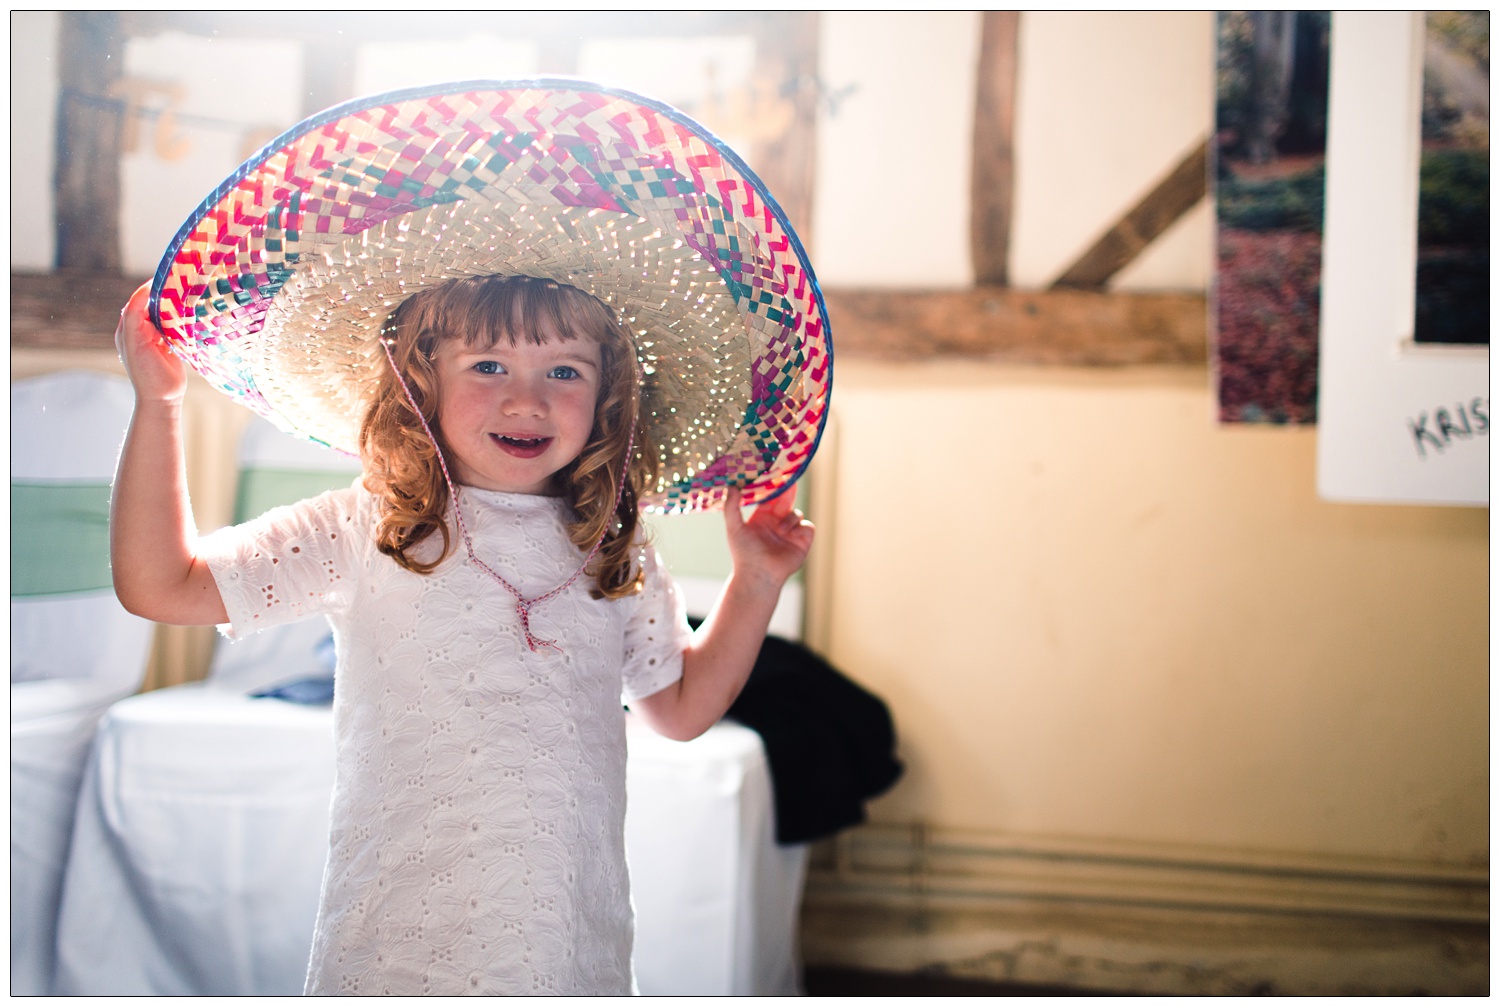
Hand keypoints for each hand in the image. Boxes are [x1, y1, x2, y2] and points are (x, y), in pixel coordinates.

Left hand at [116, 281, 185, 403]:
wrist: (162, 398)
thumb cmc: (145, 372)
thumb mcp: (134, 342)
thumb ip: (134, 317)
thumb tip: (144, 292)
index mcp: (128, 328)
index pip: (138, 301)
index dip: (149, 288)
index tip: (166, 277)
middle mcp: (141, 330)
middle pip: (153, 305)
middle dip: (165, 294)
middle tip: (182, 282)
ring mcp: (157, 338)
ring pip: (166, 314)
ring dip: (175, 305)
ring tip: (189, 293)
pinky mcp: (172, 345)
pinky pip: (177, 326)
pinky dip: (183, 318)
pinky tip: (193, 312)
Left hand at [723, 485, 814, 591]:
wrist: (758, 575)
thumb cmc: (744, 553)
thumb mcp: (734, 527)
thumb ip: (731, 506)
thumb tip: (732, 486)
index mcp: (762, 518)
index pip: (770, 498)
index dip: (774, 487)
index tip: (776, 473)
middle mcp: (777, 523)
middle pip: (787, 501)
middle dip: (788, 491)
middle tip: (790, 479)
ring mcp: (790, 532)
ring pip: (796, 513)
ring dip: (789, 518)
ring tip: (781, 530)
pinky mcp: (802, 541)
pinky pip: (808, 526)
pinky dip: (800, 528)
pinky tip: (791, 535)